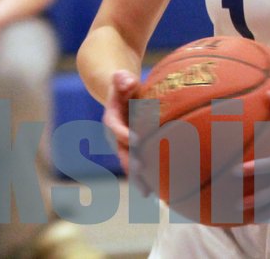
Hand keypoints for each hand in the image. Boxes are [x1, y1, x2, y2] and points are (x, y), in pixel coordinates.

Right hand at [102, 70, 140, 188]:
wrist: (121, 95)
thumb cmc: (125, 85)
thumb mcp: (122, 79)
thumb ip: (121, 79)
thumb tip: (126, 81)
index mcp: (111, 118)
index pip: (116, 128)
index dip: (124, 134)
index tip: (136, 140)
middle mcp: (116, 135)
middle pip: (121, 151)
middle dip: (130, 162)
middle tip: (140, 170)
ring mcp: (124, 145)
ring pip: (130, 163)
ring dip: (137, 177)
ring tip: (147, 191)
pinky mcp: (134, 150)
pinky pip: (138, 164)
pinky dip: (146, 177)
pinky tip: (158, 191)